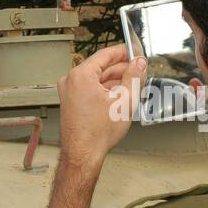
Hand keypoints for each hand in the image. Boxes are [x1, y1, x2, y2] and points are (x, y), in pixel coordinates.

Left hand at [57, 44, 145, 167]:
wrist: (83, 155)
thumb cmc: (97, 133)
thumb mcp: (125, 101)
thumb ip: (134, 77)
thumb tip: (139, 63)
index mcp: (81, 75)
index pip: (106, 54)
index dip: (124, 52)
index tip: (135, 52)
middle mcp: (71, 81)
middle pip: (101, 67)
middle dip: (122, 70)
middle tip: (139, 72)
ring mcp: (69, 92)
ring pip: (97, 79)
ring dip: (115, 82)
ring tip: (132, 88)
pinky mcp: (71, 102)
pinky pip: (90, 89)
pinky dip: (105, 91)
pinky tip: (119, 98)